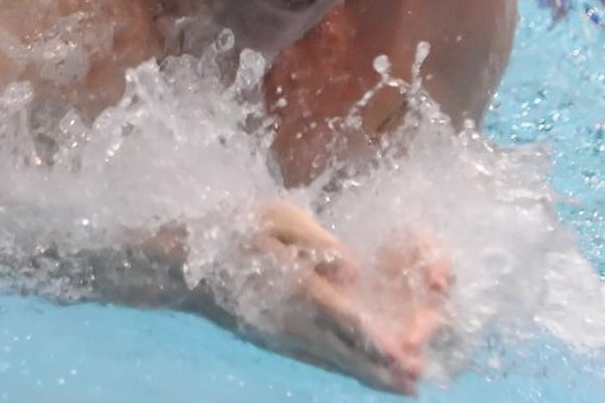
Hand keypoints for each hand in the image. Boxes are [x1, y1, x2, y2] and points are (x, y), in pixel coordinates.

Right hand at [244, 201, 450, 395]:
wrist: (187, 266)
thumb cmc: (237, 231)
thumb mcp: (276, 218)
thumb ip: (317, 241)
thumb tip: (355, 271)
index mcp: (297, 286)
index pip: (344, 317)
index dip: (376, 339)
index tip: (406, 355)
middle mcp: (292, 320)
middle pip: (344, 349)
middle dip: (382, 368)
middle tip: (417, 384)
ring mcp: (282, 336)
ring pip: (333, 360)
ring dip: (369, 375)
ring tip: (405, 389)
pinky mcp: (275, 341)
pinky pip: (316, 358)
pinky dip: (344, 369)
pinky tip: (362, 373)